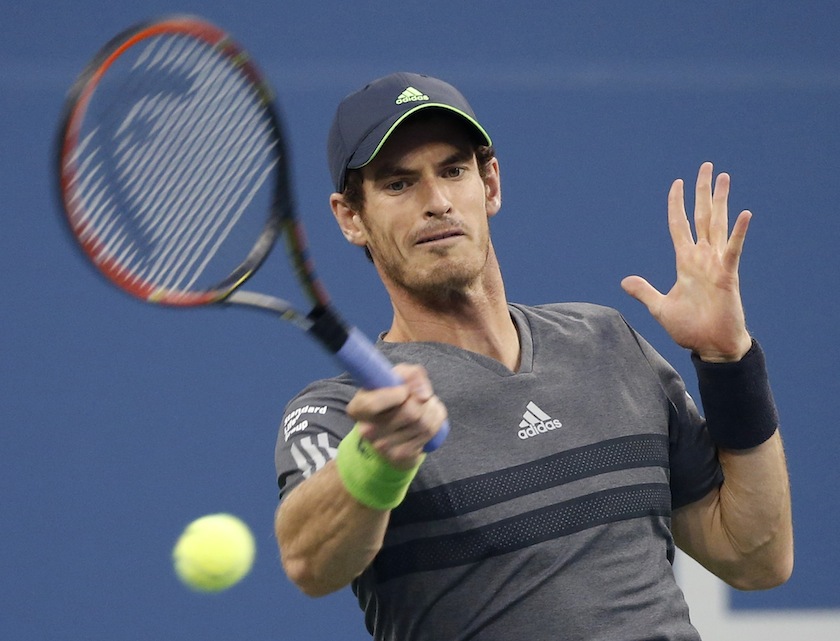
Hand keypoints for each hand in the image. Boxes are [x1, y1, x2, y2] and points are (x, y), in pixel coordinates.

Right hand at [346, 363, 446, 468]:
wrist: (394, 431)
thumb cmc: (394, 397)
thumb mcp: (397, 378)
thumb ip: (411, 374)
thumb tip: (424, 395)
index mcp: (358, 408)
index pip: (374, 403)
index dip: (398, 393)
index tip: (404, 390)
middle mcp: (366, 430)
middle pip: (409, 411)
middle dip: (423, 399)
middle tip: (420, 397)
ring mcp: (382, 446)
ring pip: (423, 422)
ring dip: (432, 409)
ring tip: (425, 406)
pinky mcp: (400, 455)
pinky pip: (429, 433)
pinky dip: (436, 421)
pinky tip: (429, 419)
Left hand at [621, 162, 752, 361]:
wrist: (711, 346)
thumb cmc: (690, 328)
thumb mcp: (660, 307)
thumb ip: (644, 291)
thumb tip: (625, 281)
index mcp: (685, 263)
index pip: (679, 226)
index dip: (677, 205)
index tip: (677, 183)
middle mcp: (702, 258)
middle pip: (701, 217)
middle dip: (702, 192)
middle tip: (707, 166)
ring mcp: (716, 264)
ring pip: (717, 225)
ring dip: (720, 200)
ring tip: (724, 177)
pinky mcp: (728, 275)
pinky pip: (733, 250)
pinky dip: (738, 232)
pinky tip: (744, 213)